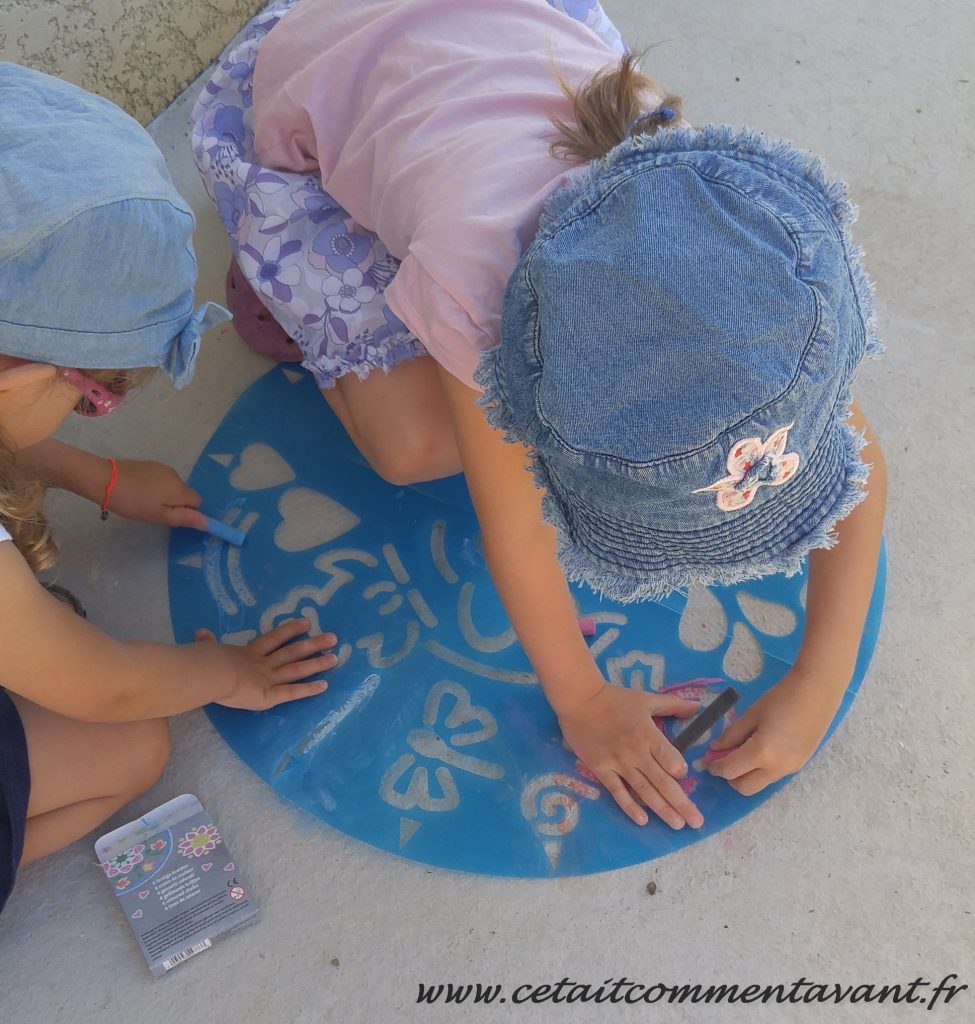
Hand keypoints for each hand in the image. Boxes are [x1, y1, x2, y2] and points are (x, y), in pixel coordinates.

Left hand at [109, 458, 206, 529]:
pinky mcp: (150, 464)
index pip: (197, 502)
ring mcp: (162, 468)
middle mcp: (176, 475)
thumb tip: (207, 522)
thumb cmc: (133, 502)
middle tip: (154, 511)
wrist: (105, 479)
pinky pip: (161, 478)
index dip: (188, 512)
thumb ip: (184, 518)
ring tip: (144, 500)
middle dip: (175, 503)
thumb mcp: (159, 516)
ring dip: (165, 494)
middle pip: (185, 493)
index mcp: (180, 489)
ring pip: (172, 485)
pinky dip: (156, 486)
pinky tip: (139, 490)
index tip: (170, 517)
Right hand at [196, 618, 338, 710]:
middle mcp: (262, 664)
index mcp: (247, 654)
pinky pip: (292, 692)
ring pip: (297, 670)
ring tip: (336, 658)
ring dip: (316, 663)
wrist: (209, 673)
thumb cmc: (205, 661)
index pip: (273, 639)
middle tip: (334, 637)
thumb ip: (206, 642)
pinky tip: (324, 685)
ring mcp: (267, 679)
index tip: (306, 622)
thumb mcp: (205, 649)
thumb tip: (200, 632)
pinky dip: (308, 689)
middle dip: (313, 644)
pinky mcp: (268, 696)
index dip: (290, 630)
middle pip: (292, 652)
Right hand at [558, 684, 704, 828]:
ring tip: (677, 824)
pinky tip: (642, 821)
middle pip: (664, 783)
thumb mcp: (647, 699)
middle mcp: (637, 753)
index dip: (681, 771)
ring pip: (645, 791)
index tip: (682, 775)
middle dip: (682, 804)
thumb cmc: (614, 699)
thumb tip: (697, 707)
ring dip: (662, 810)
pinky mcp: (601, 769)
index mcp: (649, 735)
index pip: (672, 761)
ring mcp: (618, 763)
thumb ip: (673, 705)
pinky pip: (618, 792)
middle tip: (697, 822)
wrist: (580, 699)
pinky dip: (630, 807)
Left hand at [705, 666, 844, 794]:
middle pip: (745, 788)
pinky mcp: (799, 766)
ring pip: (760, 784)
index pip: (731, 770)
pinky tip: (760, 750)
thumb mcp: (752, 714)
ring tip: (742, 752)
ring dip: (746, 775)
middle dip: (730, 777)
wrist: (817, 691)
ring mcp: (791, 769)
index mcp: (762, 753)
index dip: (715, 767)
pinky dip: (761, 770)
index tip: (707, 760)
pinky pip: (773, 776)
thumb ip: (731, 735)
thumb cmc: (781, 698)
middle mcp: (777, 768)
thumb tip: (715, 749)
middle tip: (724, 759)